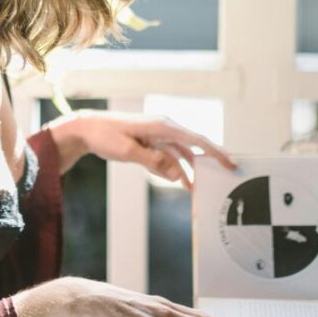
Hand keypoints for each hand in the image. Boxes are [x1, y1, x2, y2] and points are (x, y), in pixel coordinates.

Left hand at [48, 110, 234, 186]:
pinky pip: (169, 158)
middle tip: (224, 177)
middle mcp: (165, 129)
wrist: (87, 129)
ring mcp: (158, 136)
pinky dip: (174, 170)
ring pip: (181, 155)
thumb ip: (154, 162)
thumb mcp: (128, 151)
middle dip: (208, 162)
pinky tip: (181, 183)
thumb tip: (178, 174)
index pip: (196, 140)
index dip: (216, 151)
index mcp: (163, 126)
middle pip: (193, 147)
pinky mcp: (151, 144)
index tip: (231, 162)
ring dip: (189, 171)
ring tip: (198, 190)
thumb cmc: (105, 136)